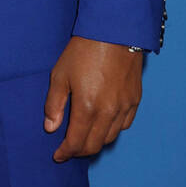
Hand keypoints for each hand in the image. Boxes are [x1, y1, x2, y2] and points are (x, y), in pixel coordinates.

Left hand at [44, 37, 142, 161]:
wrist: (114, 31)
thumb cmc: (83, 50)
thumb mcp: (60, 75)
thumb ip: (54, 104)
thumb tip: (51, 128)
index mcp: (87, 107)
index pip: (76, 142)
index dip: (65, 152)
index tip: (58, 155)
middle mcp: (108, 112)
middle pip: (94, 145)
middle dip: (79, 151)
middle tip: (69, 149)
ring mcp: (124, 107)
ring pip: (110, 137)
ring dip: (96, 142)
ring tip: (84, 138)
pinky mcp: (135, 99)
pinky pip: (124, 125)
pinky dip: (112, 130)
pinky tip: (103, 125)